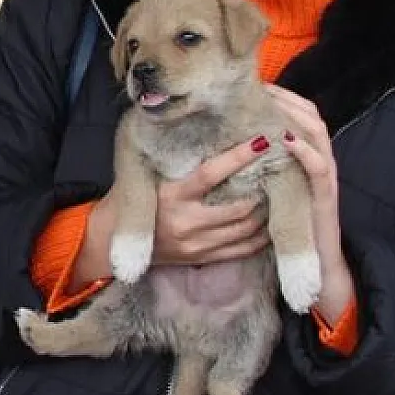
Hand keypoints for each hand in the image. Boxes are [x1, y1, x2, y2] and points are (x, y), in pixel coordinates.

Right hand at [145, 137, 272, 266]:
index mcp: (171, 196)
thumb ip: (177, 163)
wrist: (114, 240)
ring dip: (268, 213)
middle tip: (280, 171)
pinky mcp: (202, 258)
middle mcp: (186, 222)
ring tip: (279, 195)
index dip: (238, 157)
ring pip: (246, 229)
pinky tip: (271, 222)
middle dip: (264, 189)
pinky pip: (242, 250)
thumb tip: (213, 136)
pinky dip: (262, 236)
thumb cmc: (132, 199)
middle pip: (238, 207)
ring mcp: (197, 245)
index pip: (210, 174)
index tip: (262, 141)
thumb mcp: (148, 176)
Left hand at [265, 85, 355, 322]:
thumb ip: (263, 170)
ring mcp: (325, 179)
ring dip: (295, 115)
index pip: (301, 115)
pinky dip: (305, 150)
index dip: (282, 97)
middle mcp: (320, 162)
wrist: (316, 267)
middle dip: (286, 99)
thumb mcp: (275, 192)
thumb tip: (232, 149)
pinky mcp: (324, 197)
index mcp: (307, 159)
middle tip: (261, 86)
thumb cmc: (289, 230)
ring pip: (317, 135)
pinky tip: (287, 139)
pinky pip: (319, 168)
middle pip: (311, 116)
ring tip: (272, 103)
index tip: (256, 85)